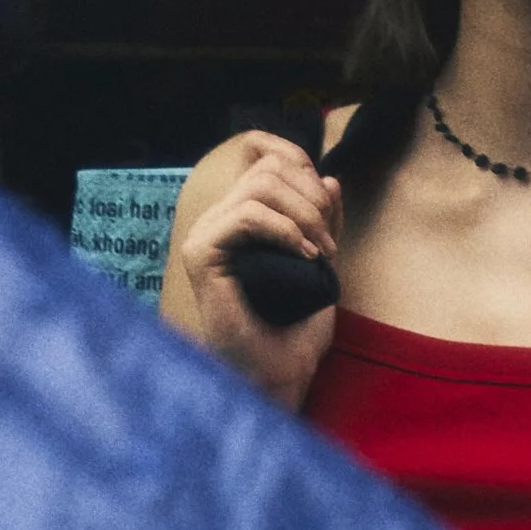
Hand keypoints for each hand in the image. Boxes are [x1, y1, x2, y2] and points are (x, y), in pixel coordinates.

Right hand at [179, 133, 340, 411]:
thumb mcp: (322, 262)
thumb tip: (329, 178)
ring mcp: (206, 235)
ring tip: (320, 253)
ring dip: (304, 215)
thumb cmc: (297, 327)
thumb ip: (323, 221)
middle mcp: (218, 220)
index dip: (301, 162)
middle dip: (312, 198)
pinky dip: (284, 230)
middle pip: (268, 168)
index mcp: (240, 216)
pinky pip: (246, 216)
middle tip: (329, 244)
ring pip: (259, 185)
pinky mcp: (201, 254)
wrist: (279, 374)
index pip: (263, 155)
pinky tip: (303, 256)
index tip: (328, 203)